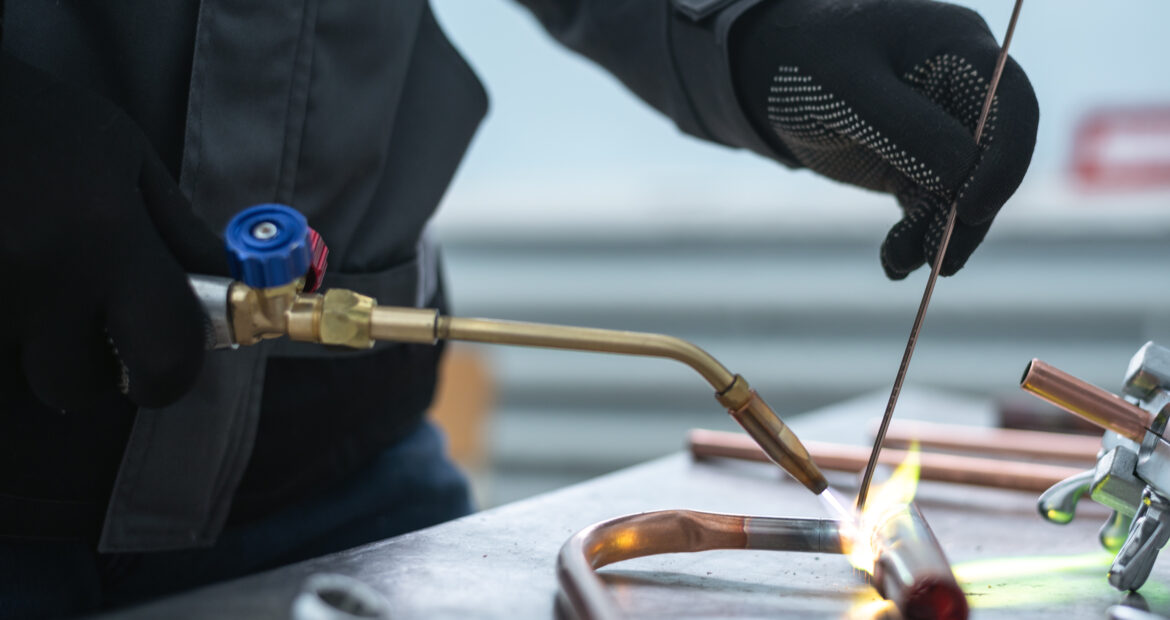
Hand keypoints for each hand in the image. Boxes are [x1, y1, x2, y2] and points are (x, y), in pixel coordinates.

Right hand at [0, 53, 225, 409]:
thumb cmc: (33, 121)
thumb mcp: (123, 157)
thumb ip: (178, 231)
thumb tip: (226, 292)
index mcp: (106, 234)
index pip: (167, 353)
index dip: (170, 372)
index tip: (161, 363)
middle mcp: (41, 274)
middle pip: (78, 386)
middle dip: (88, 369)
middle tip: (80, 326)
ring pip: (15, 383)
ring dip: (27, 360)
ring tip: (26, 294)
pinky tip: (1, 292)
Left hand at [732, 0, 1038, 278]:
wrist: (771, 71)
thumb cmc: (808, 60)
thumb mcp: (849, 88)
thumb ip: (906, 127)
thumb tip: (962, 175)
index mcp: (959, 50)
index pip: (1010, 106)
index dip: (1004, 160)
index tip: (972, 209)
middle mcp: (962, 93)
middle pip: (990, 160)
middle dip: (968, 214)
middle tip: (941, 260)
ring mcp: (940, 133)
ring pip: (961, 194)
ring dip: (937, 235)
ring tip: (898, 261)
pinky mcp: (915, 165)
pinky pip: (928, 209)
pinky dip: (914, 238)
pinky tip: (894, 263)